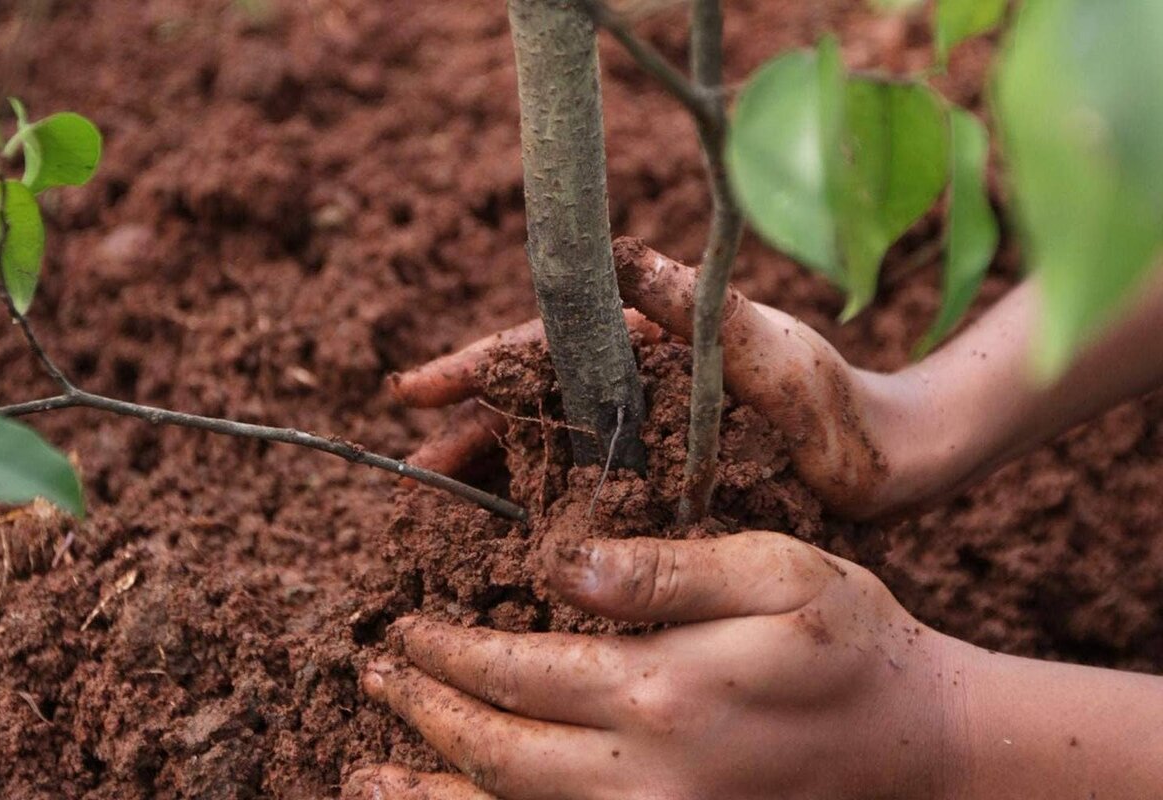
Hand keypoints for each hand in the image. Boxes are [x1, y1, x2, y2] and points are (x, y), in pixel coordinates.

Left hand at [348, 532, 965, 799]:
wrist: (922, 750)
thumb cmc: (851, 642)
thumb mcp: (776, 572)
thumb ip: (666, 569)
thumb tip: (558, 562)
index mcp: (664, 691)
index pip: (517, 672)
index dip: (447, 652)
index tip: (403, 630)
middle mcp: (646, 777)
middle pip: (496, 751)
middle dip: (422, 714)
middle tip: (370, 679)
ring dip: (428, 795)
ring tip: (364, 776)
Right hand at [390, 241, 933, 519]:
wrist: (891, 468)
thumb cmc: (838, 402)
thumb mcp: (770, 348)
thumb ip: (695, 304)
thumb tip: (616, 251)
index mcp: (646, 343)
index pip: (544, 346)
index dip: (475, 369)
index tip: (415, 393)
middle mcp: (635, 388)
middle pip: (532, 405)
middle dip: (468, 434)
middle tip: (413, 472)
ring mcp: (645, 440)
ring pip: (550, 453)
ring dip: (494, 477)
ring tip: (440, 513)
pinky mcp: (660, 489)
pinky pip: (585, 497)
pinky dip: (542, 513)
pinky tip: (509, 543)